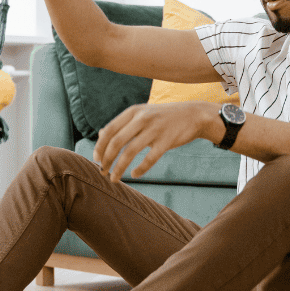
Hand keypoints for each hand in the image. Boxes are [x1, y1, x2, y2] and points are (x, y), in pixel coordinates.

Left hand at [93, 102, 212, 181]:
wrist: (193, 115)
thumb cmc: (163, 117)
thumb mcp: (142, 114)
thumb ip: (122, 124)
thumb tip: (100, 135)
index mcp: (133, 112)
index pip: (109, 130)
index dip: (100, 146)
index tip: (96, 160)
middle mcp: (142, 118)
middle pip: (116, 141)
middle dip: (106, 159)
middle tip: (102, 172)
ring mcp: (155, 129)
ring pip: (130, 152)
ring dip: (119, 168)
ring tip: (114, 178)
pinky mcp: (167, 141)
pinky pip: (149, 159)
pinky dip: (140, 169)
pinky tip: (135, 175)